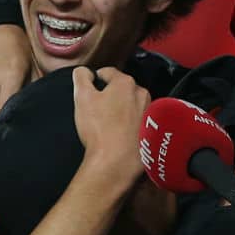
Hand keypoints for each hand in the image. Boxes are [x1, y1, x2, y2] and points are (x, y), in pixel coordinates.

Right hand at [73, 67, 149, 187]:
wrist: (115, 162)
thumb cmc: (99, 130)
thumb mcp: (82, 98)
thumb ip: (81, 77)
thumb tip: (84, 72)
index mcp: (125, 83)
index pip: (108, 72)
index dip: (96, 79)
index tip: (91, 89)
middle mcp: (142, 94)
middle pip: (122, 89)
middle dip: (110, 96)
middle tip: (98, 111)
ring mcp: (150, 112)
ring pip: (132, 105)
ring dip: (122, 110)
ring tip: (109, 125)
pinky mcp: (153, 129)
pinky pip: (139, 121)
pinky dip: (131, 124)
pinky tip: (120, 134)